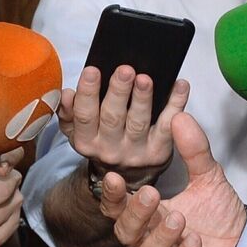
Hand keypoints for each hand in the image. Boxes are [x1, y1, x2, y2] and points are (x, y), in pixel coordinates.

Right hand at [59, 64, 191, 189]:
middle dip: (118, 92)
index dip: (87, 93)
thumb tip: (67, 94)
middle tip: (125, 70)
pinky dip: (176, 104)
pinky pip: (167, 126)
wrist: (125, 176)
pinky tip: (180, 86)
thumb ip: (69, 113)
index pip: (85, 116)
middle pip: (113, 118)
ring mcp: (136, 152)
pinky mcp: (159, 152)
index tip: (92, 70)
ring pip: (139, 122)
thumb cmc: (102, 142)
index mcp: (87, 141)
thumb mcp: (78, 132)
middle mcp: (110, 149)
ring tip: (145, 79)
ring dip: (142, 99)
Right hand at [108, 113, 246, 246]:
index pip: (119, 208)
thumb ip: (194, 150)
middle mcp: (152, 243)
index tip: (113, 176)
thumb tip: (181, 117)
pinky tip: (194, 242)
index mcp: (150, 217)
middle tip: (152, 194)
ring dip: (159, 239)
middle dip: (136, 215)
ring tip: (178, 219)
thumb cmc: (221, 216)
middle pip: (126, 235)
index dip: (112, 195)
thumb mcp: (209, 178)